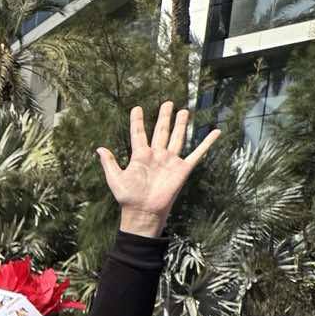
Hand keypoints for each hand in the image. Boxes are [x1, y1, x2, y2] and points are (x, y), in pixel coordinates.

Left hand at [98, 103, 222, 236]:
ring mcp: (170, 161)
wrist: (143, 212)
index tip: (136, 108)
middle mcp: (156, 155)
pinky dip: (207, 143)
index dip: (137, 121)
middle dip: (164, 117)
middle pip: (161, 131)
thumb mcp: (115, 179)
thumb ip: (109, 162)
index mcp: (140, 156)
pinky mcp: (183, 169)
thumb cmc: (128, 198)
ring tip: (184, 111)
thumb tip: (99, 148)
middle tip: (167, 103)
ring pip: (177, 137)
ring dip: (180, 124)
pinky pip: (197, 153)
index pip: (138, 134)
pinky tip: (216, 132)